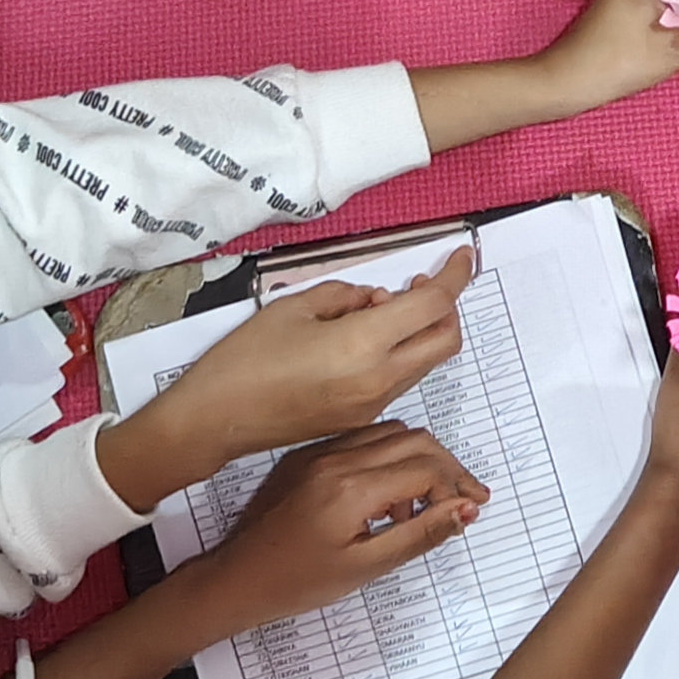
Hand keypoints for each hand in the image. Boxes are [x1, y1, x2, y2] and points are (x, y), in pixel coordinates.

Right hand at [147, 249, 474, 479]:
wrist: (216, 421)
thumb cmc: (245, 359)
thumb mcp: (295, 306)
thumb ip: (347, 295)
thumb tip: (377, 301)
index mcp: (364, 345)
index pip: (433, 305)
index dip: (455, 276)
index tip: (461, 257)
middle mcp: (380, 379)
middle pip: (446, 340)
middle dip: (446, 307)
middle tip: (415, 284)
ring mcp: (373, 404)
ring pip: (425, 362)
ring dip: (420, 331)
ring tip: (374, 311)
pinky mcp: (361, 418)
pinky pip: (400, 379)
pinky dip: (399, 353)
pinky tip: (360, 340)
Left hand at [202, 423, 488, 628]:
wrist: (236, 578)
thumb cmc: (296, 582)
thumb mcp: (366, 567)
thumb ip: (420, 535)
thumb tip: (466, 510)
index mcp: (351, 489)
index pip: (425, 469)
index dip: (456, 489)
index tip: (471, 511)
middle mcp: (335, 459)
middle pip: (414, 440)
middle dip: (447, 468)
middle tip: (463, 501)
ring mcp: (319, 452)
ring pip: (390, 433)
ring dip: (419, 460)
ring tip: (423, 506)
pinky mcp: (307, 455)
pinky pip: (361, 441)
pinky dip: (388, 459)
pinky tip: (388, 499)